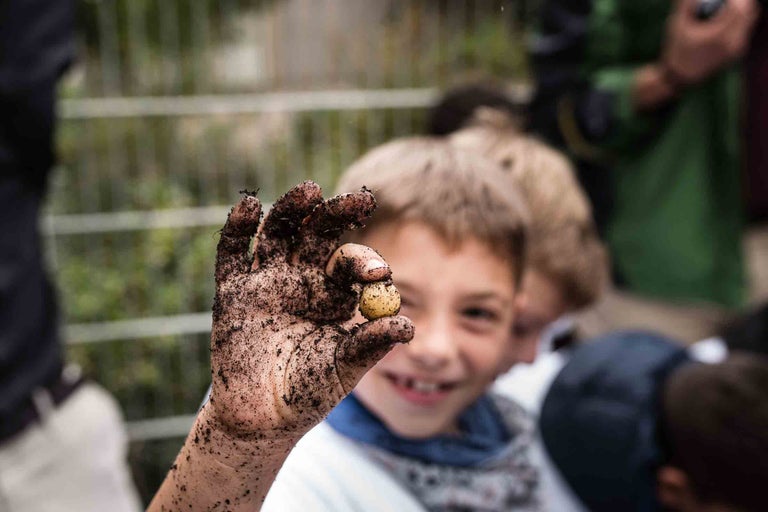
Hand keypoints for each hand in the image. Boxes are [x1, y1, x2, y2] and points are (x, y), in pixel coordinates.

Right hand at [208, 181, 413, 438]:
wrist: (262, 420)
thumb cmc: (308, 392)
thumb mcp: (343, 368)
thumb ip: (370, 344)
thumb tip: (408, 324)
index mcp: (332, 292)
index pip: (350, 262)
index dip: (364, 262)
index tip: (378, 273)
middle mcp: (299, 278)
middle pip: (316, 234)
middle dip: (335, 215)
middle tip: (358, 201)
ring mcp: (265, 281)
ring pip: (277, 233)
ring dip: (291, 209)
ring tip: (309, 191)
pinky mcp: (231, 291)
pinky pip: (232, 253)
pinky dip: (237, 228)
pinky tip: (250, 207)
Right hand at [662, 0, 758, 84]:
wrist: (680, 76)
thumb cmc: (676, 49)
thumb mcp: (677, 25)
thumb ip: (686, 5)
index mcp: (719, 35)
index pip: (737, 8)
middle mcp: (732, 42)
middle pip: (748, 12)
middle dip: (739, 2)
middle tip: (726, 1)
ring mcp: (736, 49)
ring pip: (748, 20)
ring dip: (739, 11)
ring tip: (720, 13)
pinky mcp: (737, 52)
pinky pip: (744, 30)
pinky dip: (738, 21)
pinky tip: (721, 24)